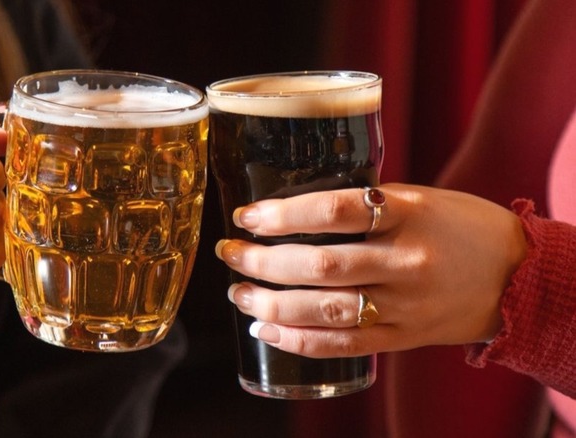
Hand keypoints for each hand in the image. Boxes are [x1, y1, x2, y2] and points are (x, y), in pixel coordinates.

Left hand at [214, 183, 526, 357]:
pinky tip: (267, 331)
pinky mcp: (402, 337)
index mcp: (409, 213)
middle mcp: (405, 261)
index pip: (334, 210)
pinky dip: (299, 341)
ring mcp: (404, 304)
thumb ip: (364, 204)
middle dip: (263, 261)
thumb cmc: (460, 227)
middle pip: (320, 264)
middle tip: (231, 253)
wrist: (517, 277)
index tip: (247, 216)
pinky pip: (343, 344)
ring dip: (271, 304)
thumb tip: (293, 209)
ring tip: (239, 294)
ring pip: (325, 309)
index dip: (282, 214)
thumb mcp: (419, 198)